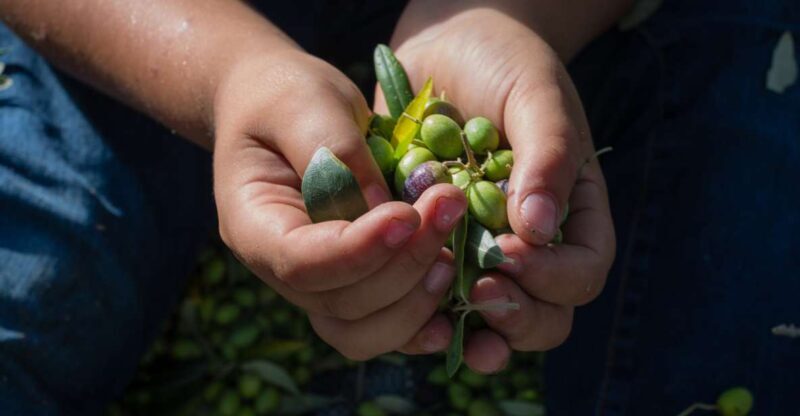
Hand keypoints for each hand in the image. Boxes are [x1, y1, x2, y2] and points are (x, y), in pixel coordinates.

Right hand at [213, 48, 467, 359]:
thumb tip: (383, 211)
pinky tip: (457, 300)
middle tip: (450, 207)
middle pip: (340, 303)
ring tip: (454, 254)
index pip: (301, 262)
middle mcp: (281, 269)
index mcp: (253, 225)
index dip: (358, 250)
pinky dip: (421, 322)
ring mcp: (318, 283)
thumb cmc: (285, 96)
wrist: (279, 105)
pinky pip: (384, 323)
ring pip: (361, 331)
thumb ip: (338, 151)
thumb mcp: (305, 102)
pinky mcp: (354, 282)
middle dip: (404, 265)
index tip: (407, 214)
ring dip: (415, 301)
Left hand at [379, 7, 615, 371]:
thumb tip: (539, 227)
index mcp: (571, 212)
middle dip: (516, 315)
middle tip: (478, 290)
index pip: (581, 272)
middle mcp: (530, 242)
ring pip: (491, 319)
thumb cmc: (503, 61)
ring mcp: (479, 249)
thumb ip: (548, 157)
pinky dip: (426, 312)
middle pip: (544, 312)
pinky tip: (408, 308)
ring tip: (450, 321)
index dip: (552, 278)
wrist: (445, 45)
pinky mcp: (433, 246)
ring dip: (475, 331)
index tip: (508, 253)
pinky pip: (435, 297)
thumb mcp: (536, 96)